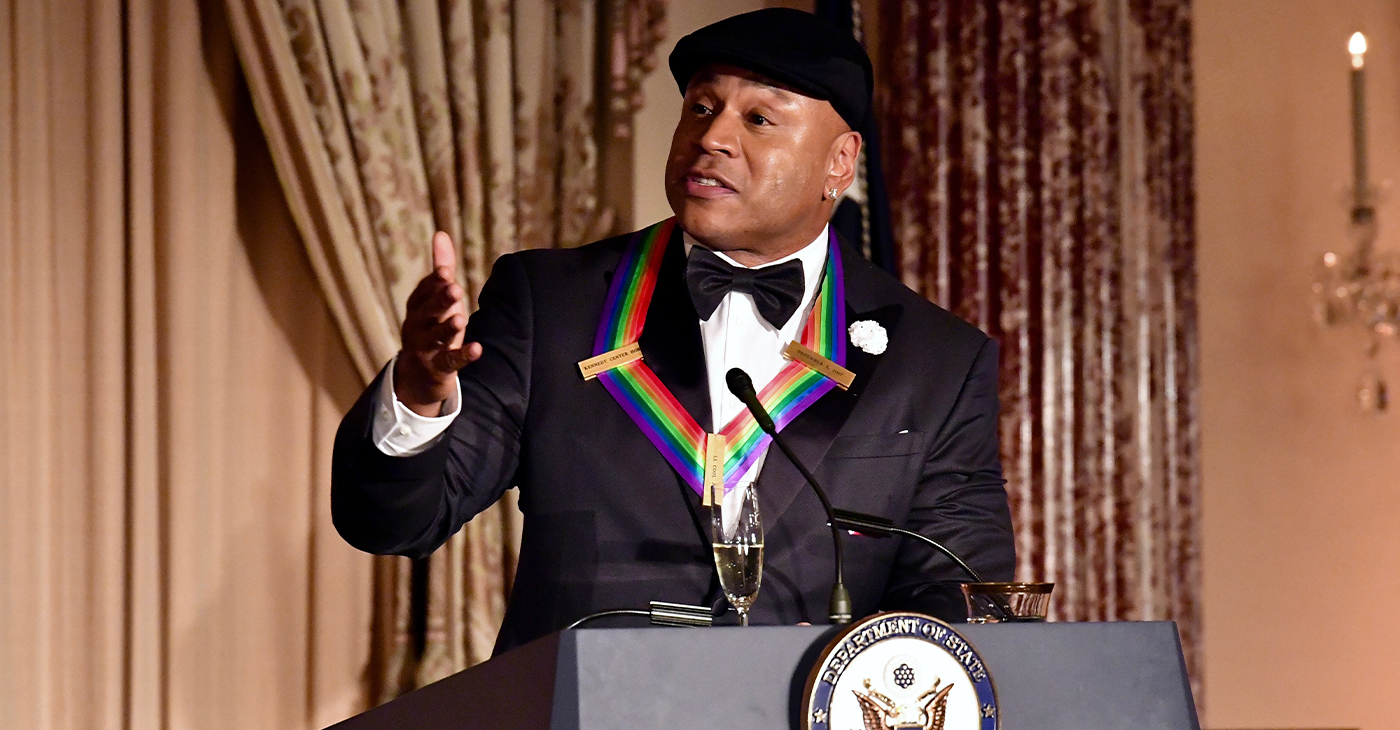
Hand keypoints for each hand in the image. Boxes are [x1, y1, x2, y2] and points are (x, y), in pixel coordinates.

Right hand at [394, 231, 482, 415]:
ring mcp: (425, 349)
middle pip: (427, 313)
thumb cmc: (432, 326)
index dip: (434, 283)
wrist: (420, 373)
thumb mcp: (437, 299)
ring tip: (461, 319)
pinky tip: (477, 349)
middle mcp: (416, 327)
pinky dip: (463, 355)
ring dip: (447, 328)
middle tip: (455, 288)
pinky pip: (450, 361)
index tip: (445, 272)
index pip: (423, 293)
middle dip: (440, 301)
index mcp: (416, 308)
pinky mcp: (438, 368)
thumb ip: (441, 270)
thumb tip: (441, 234)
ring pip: (435, 338)